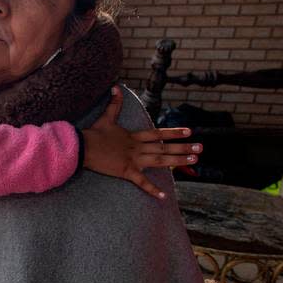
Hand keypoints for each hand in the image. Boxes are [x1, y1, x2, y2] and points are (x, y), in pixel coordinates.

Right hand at [81, 87, 201, 198]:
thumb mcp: (106, 118)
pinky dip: (152, 189)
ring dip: (177, 160)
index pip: (158, 133)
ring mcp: (133, 159)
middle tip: (200, 148)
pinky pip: (141, 182)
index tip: (189, 131)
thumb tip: (116, 87)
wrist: (82, 146)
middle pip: (164, 147)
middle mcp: (137, 147)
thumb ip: (114, 103)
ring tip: (194, 160)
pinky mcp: (126, 171)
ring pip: (159, 160)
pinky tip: (164, 196)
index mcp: (134, 136)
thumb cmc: (93, 134)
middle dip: (183, 147)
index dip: (174, 132)